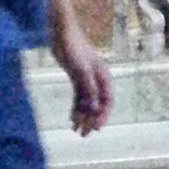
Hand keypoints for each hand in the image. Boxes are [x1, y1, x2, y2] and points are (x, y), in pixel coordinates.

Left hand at [52, 16, 112, 135]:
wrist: (62, 34)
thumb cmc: (74, 49)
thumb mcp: (82, 71)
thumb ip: (88, 90)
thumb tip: (93, 109)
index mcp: (103, 76)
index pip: (107, 99)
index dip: (103, 114)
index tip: (97, 128)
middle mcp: (97, 79)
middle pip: (97, 103)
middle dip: (92, 119)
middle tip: (85, 134)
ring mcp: (86, 79)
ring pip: (87, 102)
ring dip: (83, 116)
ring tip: (77, 131)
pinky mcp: (76, 78)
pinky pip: (78, 97)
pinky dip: (75, 108)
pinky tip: (71, 119)